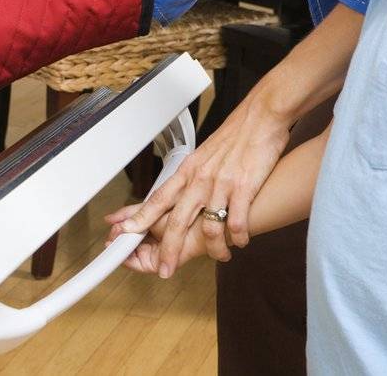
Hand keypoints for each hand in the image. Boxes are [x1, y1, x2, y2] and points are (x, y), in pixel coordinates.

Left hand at [103, 92, 291, 275]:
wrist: (261, 117)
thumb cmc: (235, 136)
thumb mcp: (205, 155)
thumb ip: (193, 176)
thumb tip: (183, 192)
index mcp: (188, 171)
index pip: (158, 199)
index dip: (140, 219)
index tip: (125, 234)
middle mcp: (200, 179)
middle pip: (177, 221)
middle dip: (169, 250)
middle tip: (165, 270)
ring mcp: (221, 185)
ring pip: (209, 227)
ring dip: (214, 248)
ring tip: (221, 256)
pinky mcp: (244, 188)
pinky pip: (237, 222)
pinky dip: (238, 237)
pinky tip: (241, 241)